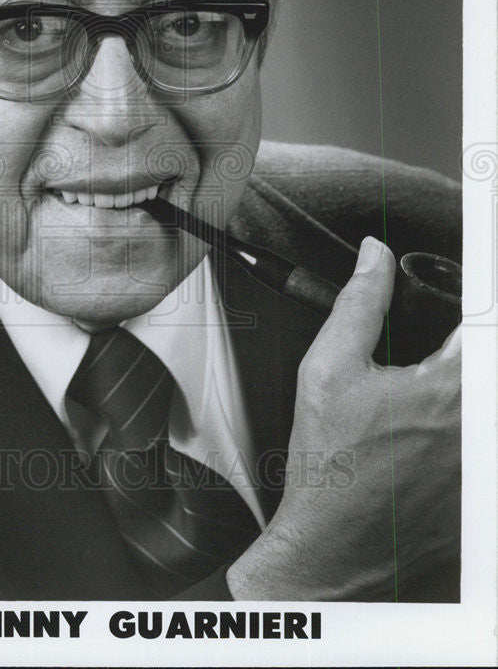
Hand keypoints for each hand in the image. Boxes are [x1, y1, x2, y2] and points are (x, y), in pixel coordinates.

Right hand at [226, 236, 460, 599]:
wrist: (334, 552)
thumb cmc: (329, 468)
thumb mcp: (328, 370)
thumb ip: (359, 303)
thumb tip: (374, 256)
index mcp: (453, 388)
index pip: (483, 323)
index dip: (474, 300)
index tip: (463, 294)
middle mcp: (482, 428)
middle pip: (481, 361)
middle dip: (456, 353)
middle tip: (415, 371)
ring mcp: (485, 467)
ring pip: (478, 403)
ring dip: (456, 391)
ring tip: (410, 411)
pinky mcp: (481, 497)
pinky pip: (477, 444)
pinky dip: (457, 430)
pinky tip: (416, 443)